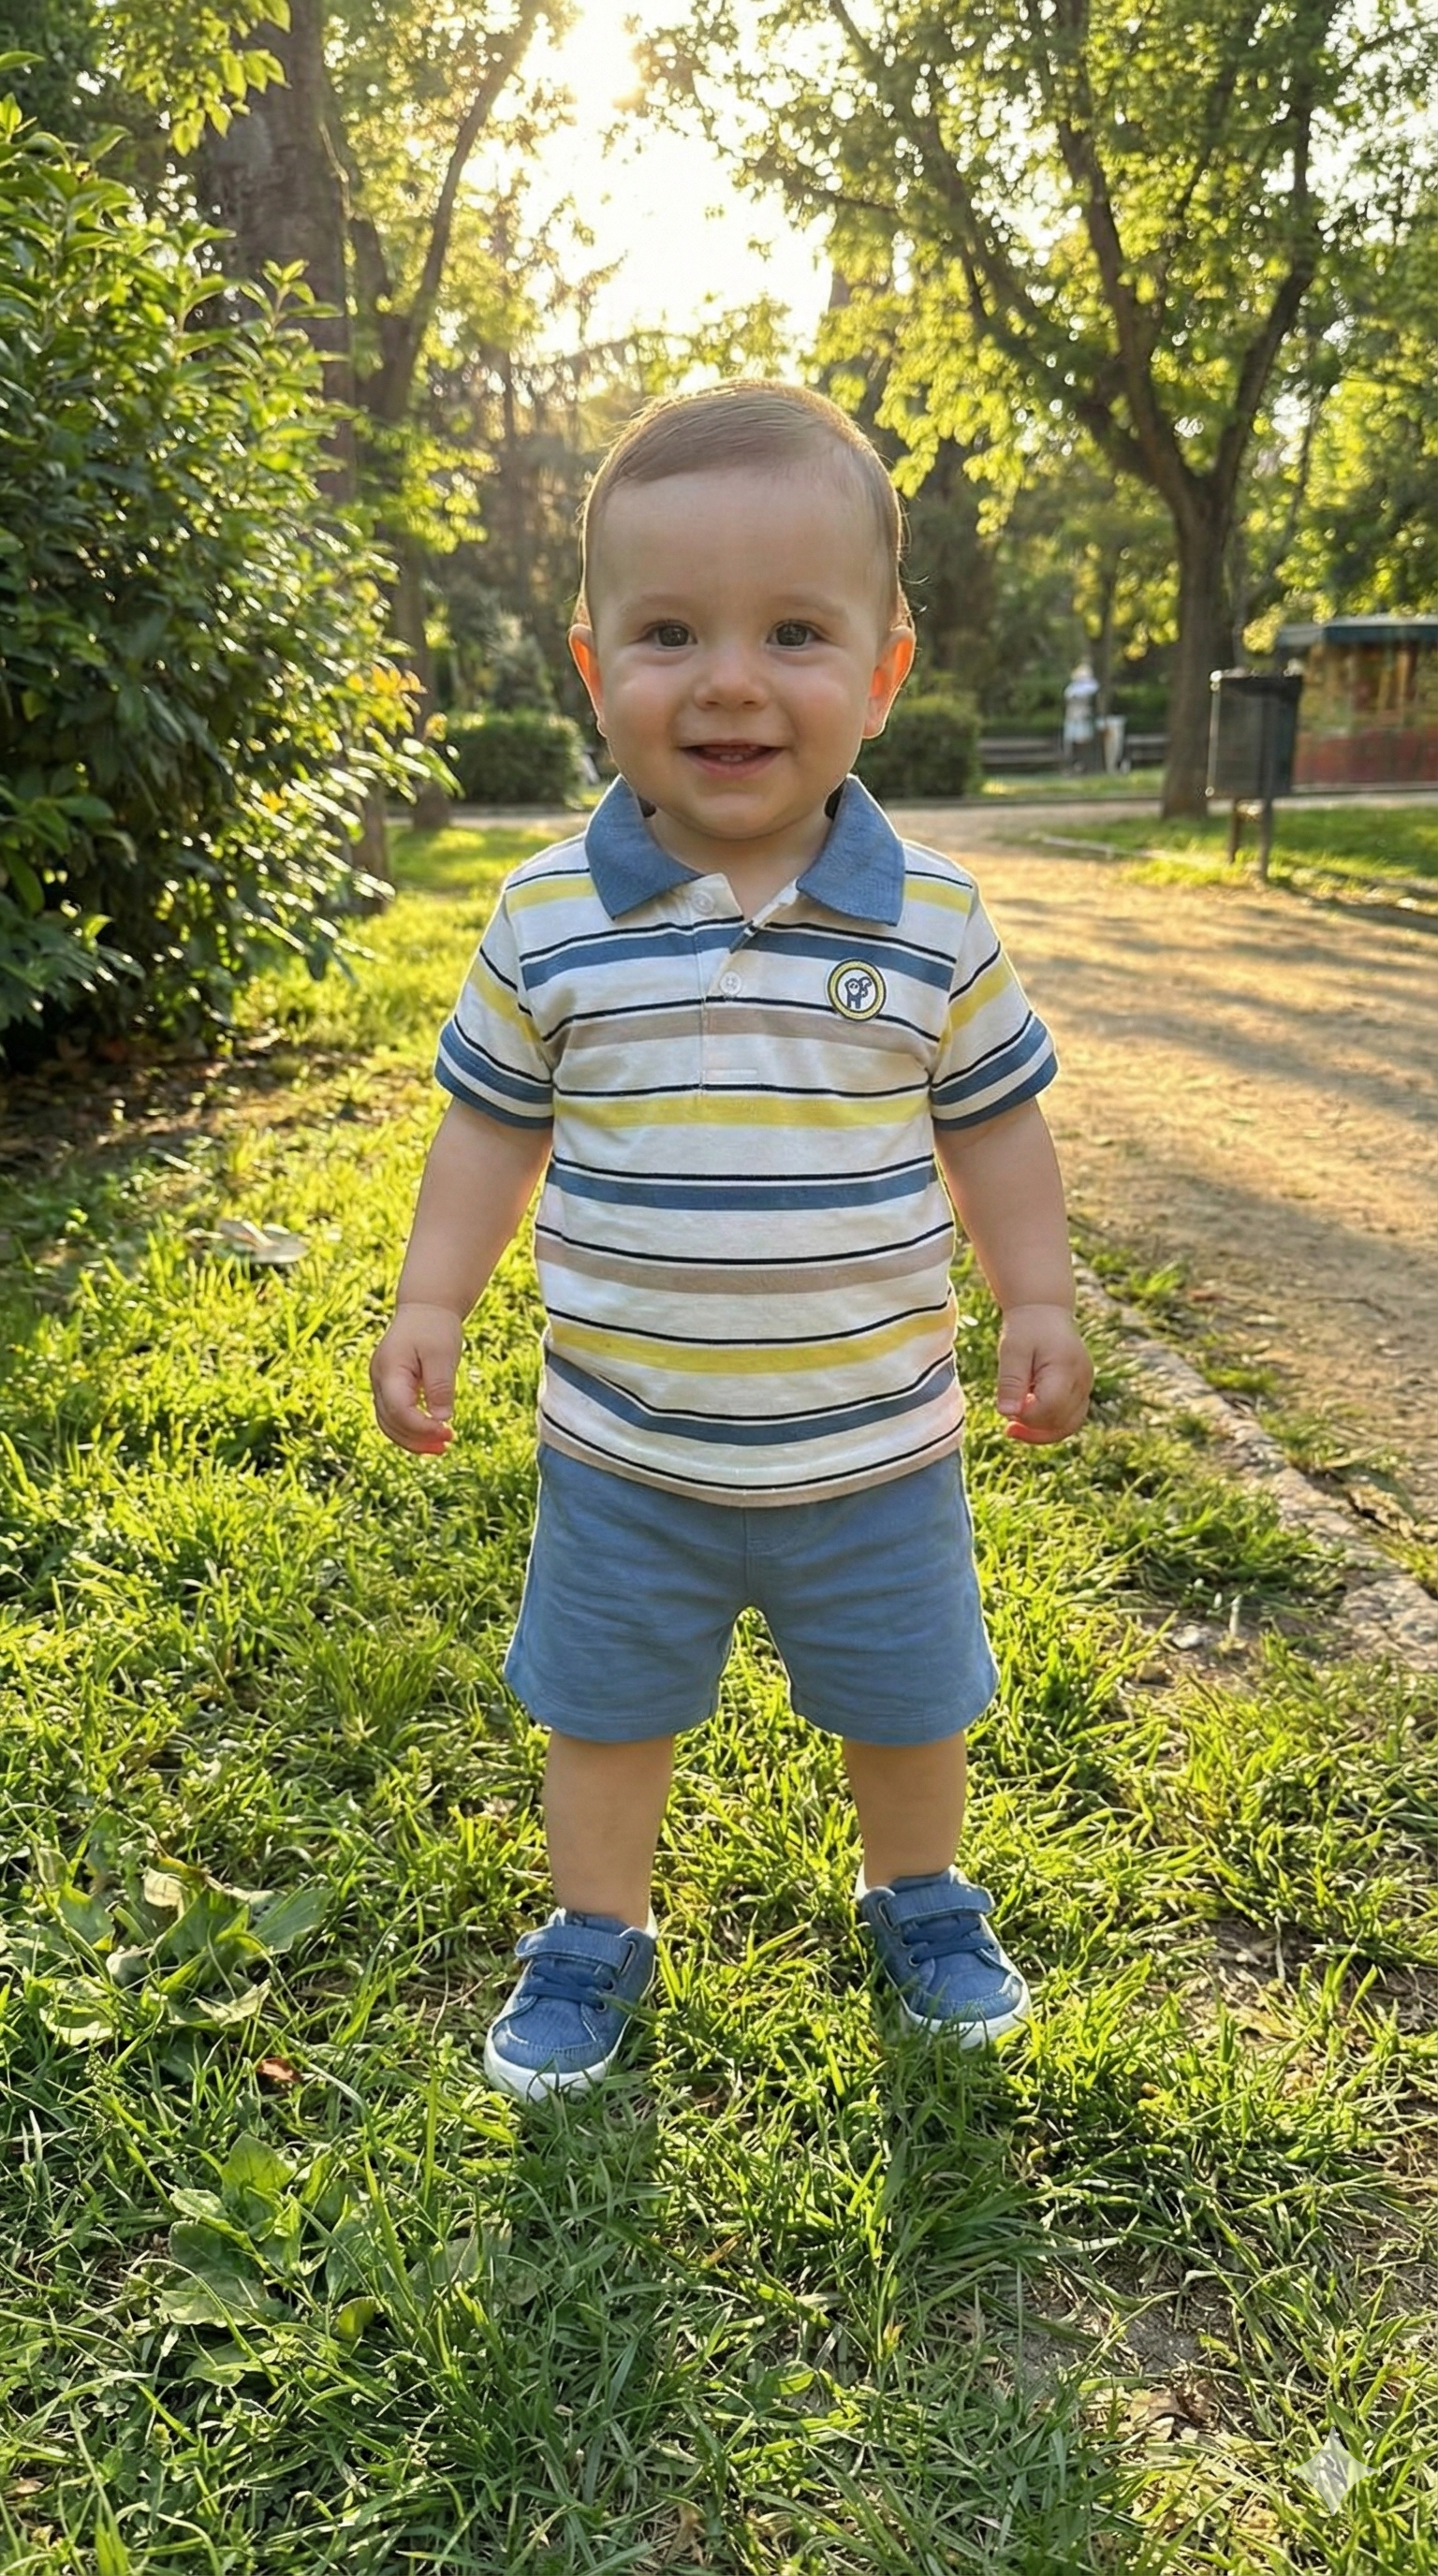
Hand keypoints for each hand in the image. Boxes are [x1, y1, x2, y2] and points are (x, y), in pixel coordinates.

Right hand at [370, 1301, 463, 1453]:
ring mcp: (381, 1385)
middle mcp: (379, 1380)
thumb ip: (440, 1387)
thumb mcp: (442, 1354)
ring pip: (389, 1424)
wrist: (425, 1308)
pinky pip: (394, 1417)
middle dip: (417, 1440)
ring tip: (442, 1447)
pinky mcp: (390, 1389)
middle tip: (447, 1444)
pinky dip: (411, 1430)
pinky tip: (433, 1435)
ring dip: (413, 1440)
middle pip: (390, 1423)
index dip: (422, 1428)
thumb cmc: (434, 1327)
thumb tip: (442, 1419)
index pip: (399, 1411)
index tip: (448, 1433)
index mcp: (389, 1370)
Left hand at [995, 1303, 1091, 1443]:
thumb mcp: (1012, 1350)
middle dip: (1032, 1428)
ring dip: (1042, 1433)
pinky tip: (1028, 1419)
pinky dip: (1049, 1425)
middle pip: (1061, 1422)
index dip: (1026, 1417)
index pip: (1049, 1408)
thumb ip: (1010, 1381)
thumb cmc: (1026, 1328)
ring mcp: (1085, 1386)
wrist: (1044, 1311)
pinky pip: (1069, 1419)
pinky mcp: (1082, 1391)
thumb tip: (1007, 1413)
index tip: (1006, 1409)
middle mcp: (1082, 1380)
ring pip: (1069, 1426)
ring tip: (1014, 1428)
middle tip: (1007, 1423)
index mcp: (1066, 1368)